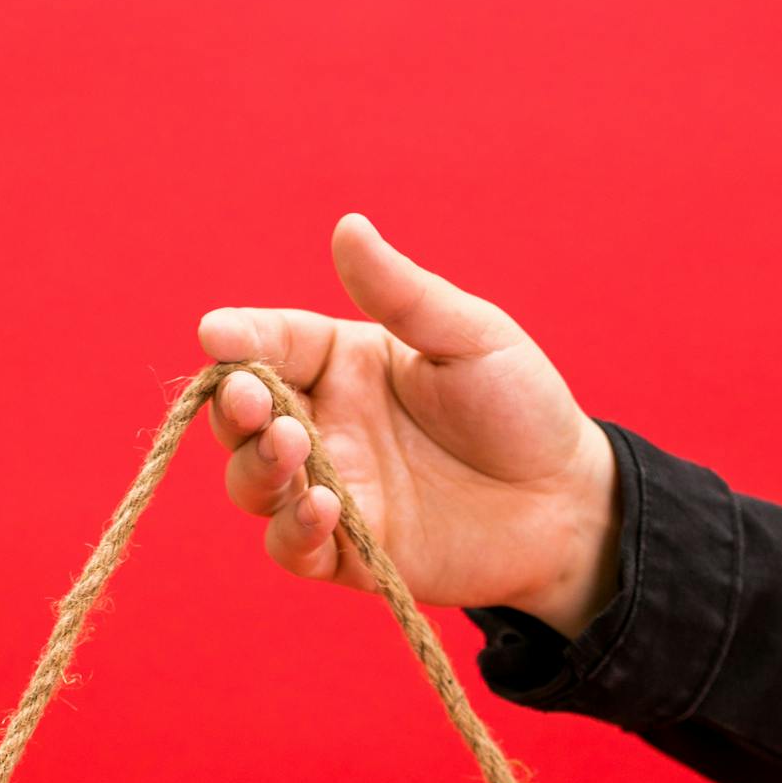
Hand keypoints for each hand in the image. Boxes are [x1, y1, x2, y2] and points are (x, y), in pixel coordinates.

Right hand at [198, 213, 621, 641]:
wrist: (565, 501)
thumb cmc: (519, 406)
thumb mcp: (468, 336)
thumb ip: (402, 294)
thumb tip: (348, 226)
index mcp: (343, 364)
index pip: (272, 345)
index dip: (238, 339)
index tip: (216, 334)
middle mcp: (324, 427)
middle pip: (243, 419)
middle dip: (234, 408)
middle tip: (252, 399)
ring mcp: (332, 491)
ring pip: (255, 484)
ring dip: (258, 466)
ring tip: (293, 446)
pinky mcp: (349, 556)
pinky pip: (294, 549)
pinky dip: (294, 531)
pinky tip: (324, 508)